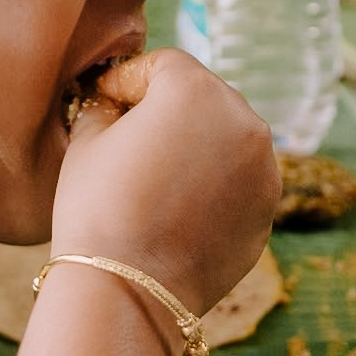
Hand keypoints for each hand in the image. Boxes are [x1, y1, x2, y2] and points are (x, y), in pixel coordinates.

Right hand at [48, 50, 279, 318]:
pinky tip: (180, 209)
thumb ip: (106, 107)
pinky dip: (215, 184)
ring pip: (226, 137)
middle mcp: (242, 118)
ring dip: (197, 146)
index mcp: (194, 90)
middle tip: (131, 141)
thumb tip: (114, 104)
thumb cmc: (98, 209)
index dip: (127, 82)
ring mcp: (264, 165)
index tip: (105, 104)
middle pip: (201, 97)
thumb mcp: (87, 142)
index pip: (161, 65)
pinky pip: (238, 178)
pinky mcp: (268, 207)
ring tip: (158, 180)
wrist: (129, 289)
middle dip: (168, 111)